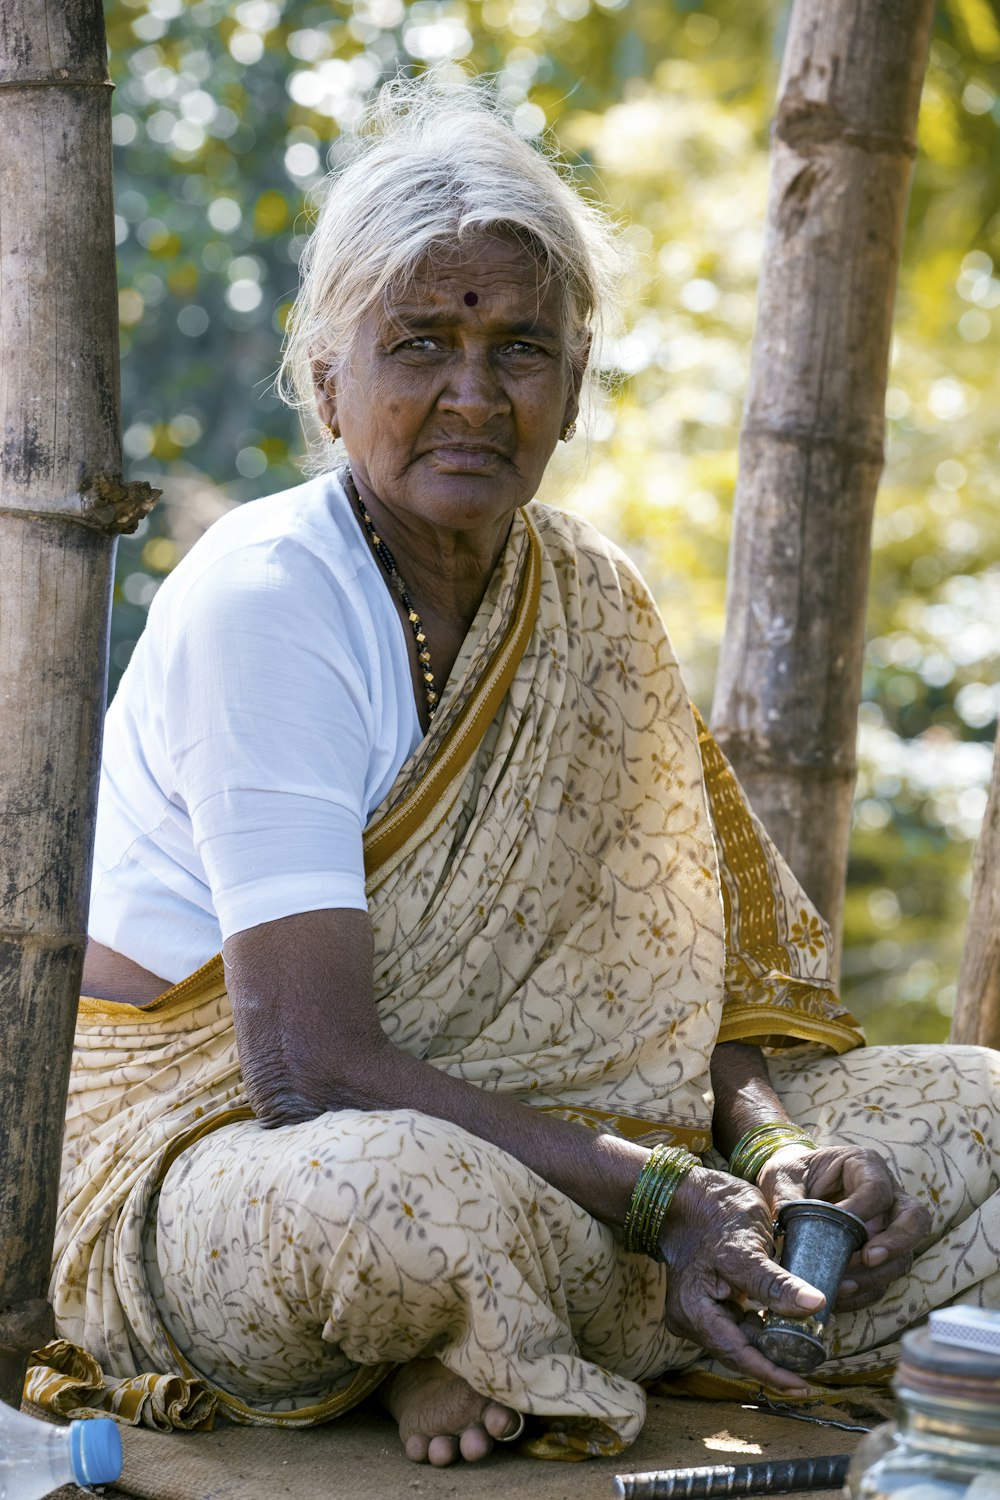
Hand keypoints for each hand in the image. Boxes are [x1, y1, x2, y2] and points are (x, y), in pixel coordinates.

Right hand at [657, 1164, 825, 1394]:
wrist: (688, 1192)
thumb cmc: (712, 1213)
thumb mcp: (745, 1248)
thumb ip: (776, 1282)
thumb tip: (816, 1304)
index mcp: (693, 1312)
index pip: (738, 1354)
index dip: (772, 1372)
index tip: (803, 1386)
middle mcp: (693, 1319)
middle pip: (742, 1350)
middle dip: (779, 1355)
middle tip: (816, 1358)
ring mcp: (702, 1311)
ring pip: (746, 1337)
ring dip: (777, 1338)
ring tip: (811, 1337)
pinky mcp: (713, 1301)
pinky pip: (743, 1321)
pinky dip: (769, 1321)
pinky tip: (792, 1317)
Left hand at [757, 1144, 931, 1311]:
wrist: (791, 1187)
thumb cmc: (791, 1173)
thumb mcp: (783, 1176)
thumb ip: (786, 1197)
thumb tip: (787, 1228)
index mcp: (865, 1165)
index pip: (877, 1188)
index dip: (863, 1209)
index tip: (839, 1226)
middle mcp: (888, 1195)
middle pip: (915, 1219)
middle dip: (896, 1243)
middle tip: (868, 1259)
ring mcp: (889, 1227)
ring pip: (905, 1255)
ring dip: (878, 1275)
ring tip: (844, 1285)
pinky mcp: (882, 1254)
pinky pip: (885, 1277)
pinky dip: (867, 1290)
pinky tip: (841, 1296)